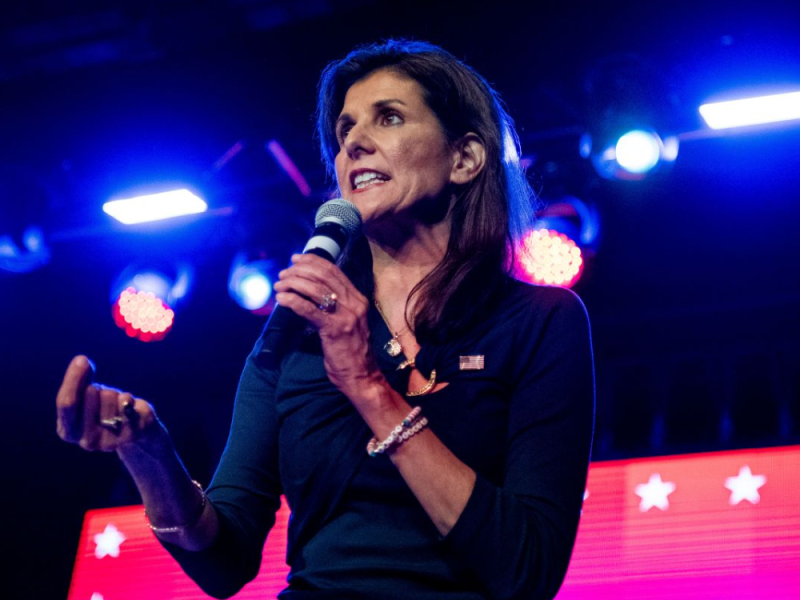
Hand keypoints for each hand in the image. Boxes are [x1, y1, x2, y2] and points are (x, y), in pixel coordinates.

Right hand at [56, 355, 163, 451]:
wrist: (135, 430)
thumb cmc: (104, 409)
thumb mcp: (87, 397)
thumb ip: (79, 381)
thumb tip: (82, 361)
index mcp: (68, 432)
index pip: (66, 403)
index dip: (73, 379)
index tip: (82, 359)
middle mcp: (87, 441)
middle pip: (90, 395)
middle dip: (99, 388)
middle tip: (105, 399)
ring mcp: (111, 441)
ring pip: (112, 397)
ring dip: (116, 395)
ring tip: (118, 407)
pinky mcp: (133, 434)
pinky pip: (129, 402)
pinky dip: (130, 398)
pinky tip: (131, 408)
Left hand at [272, 254, 384, 403]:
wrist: (361, 376)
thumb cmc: (351, 351)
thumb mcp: (349, 322)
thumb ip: (336, 306)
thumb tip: (311, 292)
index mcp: (358, 299)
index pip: (334, 271)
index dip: (313, 261)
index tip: (296, 260)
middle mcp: (354, 304)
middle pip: (323, 276)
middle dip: (300, 271)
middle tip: (284, 274)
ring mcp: (345, 316)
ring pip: (315, 290)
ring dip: (293, 284)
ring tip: (279, 286)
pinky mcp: (334, 329)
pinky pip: (309, 309)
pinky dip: (293, 301)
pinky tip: (281, 299)